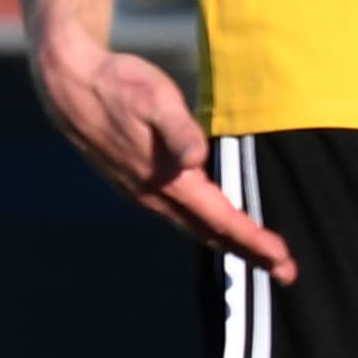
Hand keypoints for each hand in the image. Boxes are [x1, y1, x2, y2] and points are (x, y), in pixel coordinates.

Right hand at [33, 25, 296, 283]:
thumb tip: (197, 159)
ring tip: (263, 255)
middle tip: (287, 272)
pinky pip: (182, 216)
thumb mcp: (155, 98)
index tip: (283, 260)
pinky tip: (220, 225)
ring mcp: (144, 193)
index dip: (254, 240)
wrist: (71, 86)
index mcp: (167, 180)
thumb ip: (179, 129)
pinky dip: (210, 228)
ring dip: (231, 243)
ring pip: (196, 227)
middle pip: (212, 233)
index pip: (221, 219)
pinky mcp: (139, 184)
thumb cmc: (120, 86)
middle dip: (251, 253)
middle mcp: (155, 196)